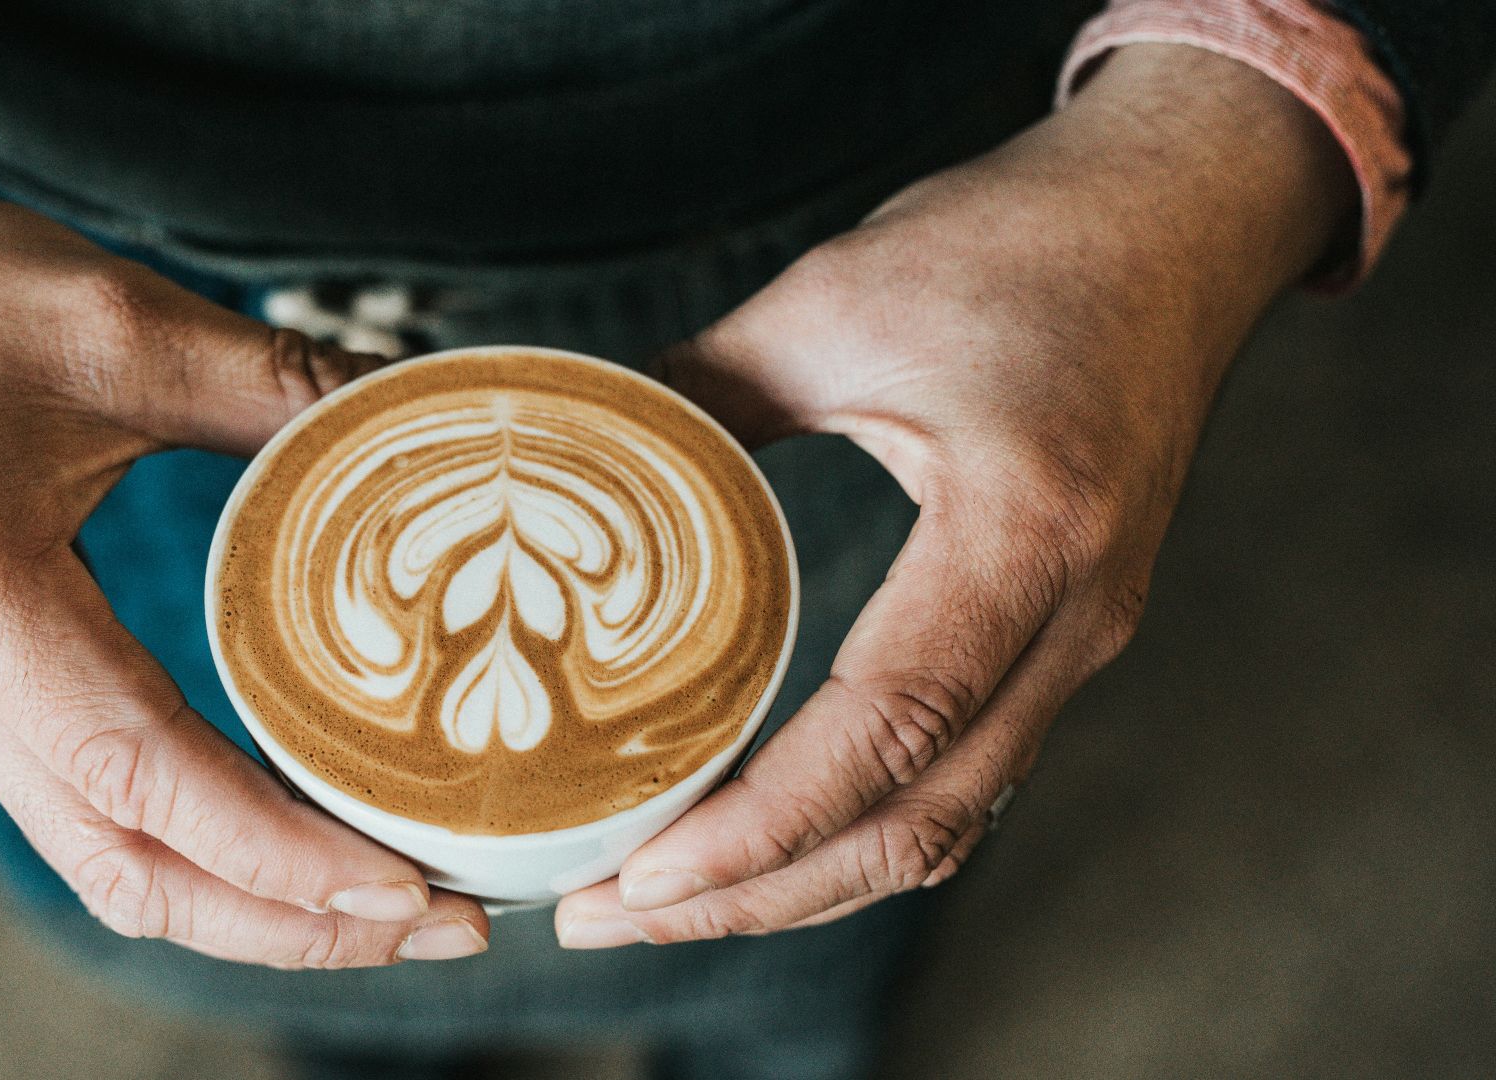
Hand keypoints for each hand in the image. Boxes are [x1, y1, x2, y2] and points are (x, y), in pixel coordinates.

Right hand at [0, 2, 487, 967]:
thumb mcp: (115, 321)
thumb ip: (276, 384)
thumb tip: (426, 418)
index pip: (142, 778)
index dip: (279, 853)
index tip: (407, 888)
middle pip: (134, 871)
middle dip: (296, 923)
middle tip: (450, 923)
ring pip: (116, 865)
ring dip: (257, 907)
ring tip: (396, 905)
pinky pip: (101, 816)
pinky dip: (210, 854)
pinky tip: (302, 834)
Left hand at [555, 44, 1354, 945]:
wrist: (1177, 219)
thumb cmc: (1023, 243)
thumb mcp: (836, 300)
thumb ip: (698, 391)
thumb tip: (570, 458)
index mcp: (1026, 531)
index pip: (891, 728)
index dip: (762, 825)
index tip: (640, 874)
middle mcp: (1074, 616)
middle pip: (917, 822)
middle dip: (755, 896)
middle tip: (606, 917)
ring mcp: (1080, 640)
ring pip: (945, 823)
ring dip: (803, 883)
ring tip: (664, 902)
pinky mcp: (1062, 639)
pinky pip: (965, 778)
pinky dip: (858, 833)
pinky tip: (767, 839)